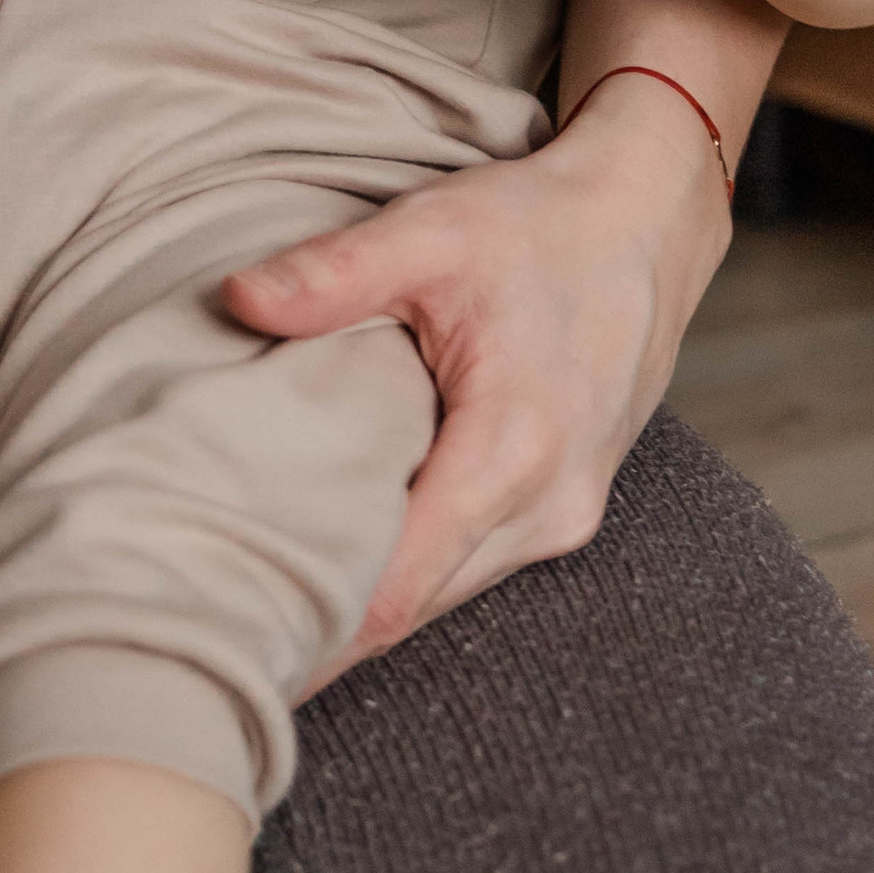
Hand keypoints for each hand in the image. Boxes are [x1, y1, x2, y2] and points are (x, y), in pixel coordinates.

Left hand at [222, 69, 728, 661]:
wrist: (646, 220)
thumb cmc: (540, 225)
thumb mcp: (432, 231)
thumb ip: (335, 272)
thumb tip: (237, 299)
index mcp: (514, 448)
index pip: (401, 584)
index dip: (320, 629)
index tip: (240, 652)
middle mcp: (550, 503)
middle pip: (420, 603)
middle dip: (330, 628)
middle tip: (227, 638)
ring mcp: (567, 513)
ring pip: (450, 590)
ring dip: (373, 604)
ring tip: (272, 613)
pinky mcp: (568, 505)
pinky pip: (479, 561)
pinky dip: (417, 568)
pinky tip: (352, 561)